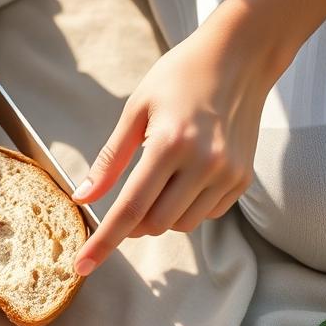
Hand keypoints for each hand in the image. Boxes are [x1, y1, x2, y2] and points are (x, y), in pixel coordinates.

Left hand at [72, 19, 279, 275]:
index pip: (130, 209)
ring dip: (161, 216)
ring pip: (181, 225)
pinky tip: (186, 176)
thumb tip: (83, 198)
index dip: (104, 243)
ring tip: (161, 178)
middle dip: (133, 224)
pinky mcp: (243, 179)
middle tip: (126, 200)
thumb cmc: (179, 76)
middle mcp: (204, 163)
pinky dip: (187, 207)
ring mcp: (228, 174)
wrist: (240, 57)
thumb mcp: (136, 110)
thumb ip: (109, 159)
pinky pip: (206, 214)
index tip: (82, 268)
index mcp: (170, 144)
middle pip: (155, 224)